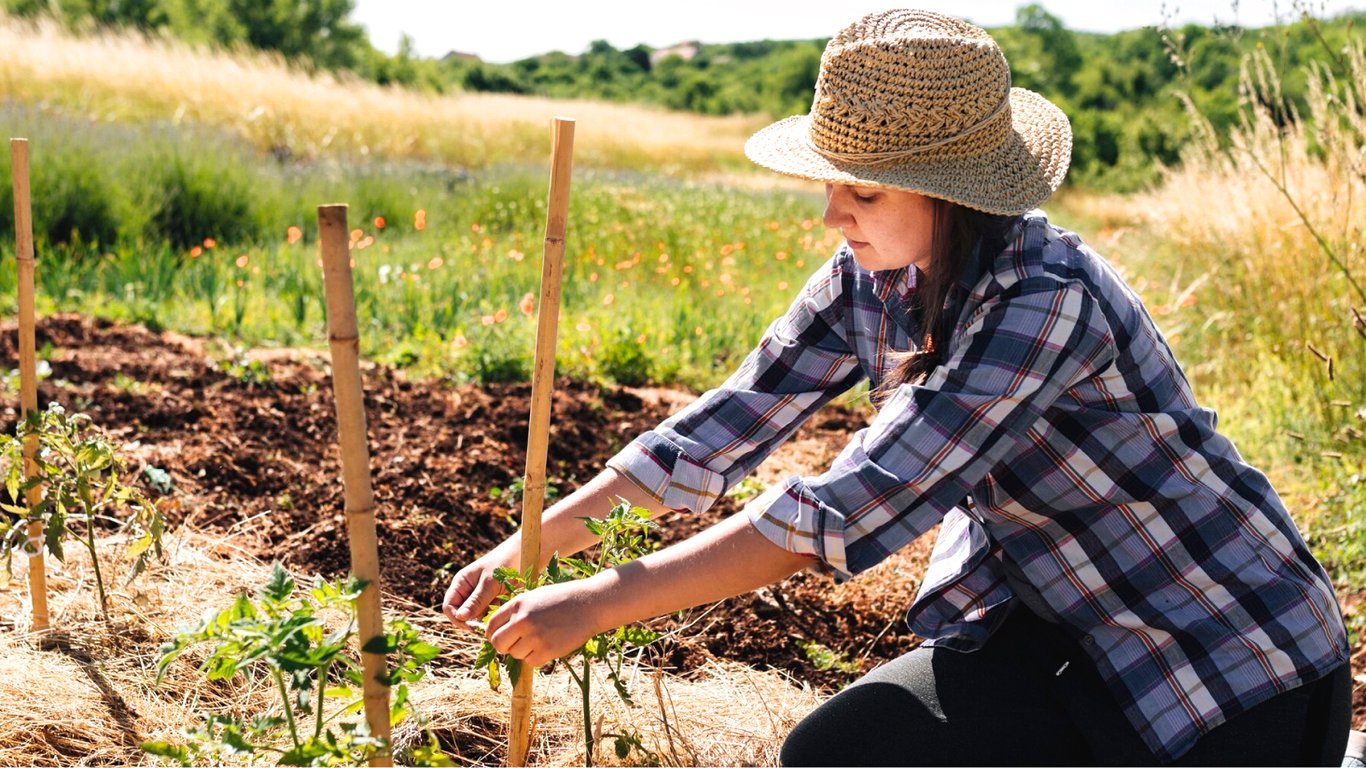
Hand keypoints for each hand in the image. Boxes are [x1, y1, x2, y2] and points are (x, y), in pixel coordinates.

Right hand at [442, 550, 514, 627]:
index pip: (449, 606)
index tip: (471, 626)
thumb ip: (476, 600)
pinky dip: (494, 615)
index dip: (456, 618)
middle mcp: (466, 592)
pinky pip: (488, 615)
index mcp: (461, 584)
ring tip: (497, 612)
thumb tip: (460, 617)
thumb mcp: (489, 582)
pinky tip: (502, 610)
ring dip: (485, 619)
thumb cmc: (503, 564)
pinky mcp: (490, 602)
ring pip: (475, 616)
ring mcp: (478, 598)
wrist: (522, 556)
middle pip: (461, 614)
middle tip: (486, 625)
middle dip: (472, 621)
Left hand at [485, 578, 607, 667]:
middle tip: (516, 644)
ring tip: (540, 639)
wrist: (589, 604)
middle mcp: (523, 620)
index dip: (493, 634)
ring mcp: (535, 636)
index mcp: (517, 604)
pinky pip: (530, 662)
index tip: (500, 637)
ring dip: (523, 651)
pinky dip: (537, 657)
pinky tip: (549, 644)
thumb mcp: (534, 597)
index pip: (491, 626)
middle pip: (498, 644)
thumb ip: (515, 612)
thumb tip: (498, 632)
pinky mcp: (547, 650)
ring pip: (515, 654)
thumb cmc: (561, 599)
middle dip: (504, 646)